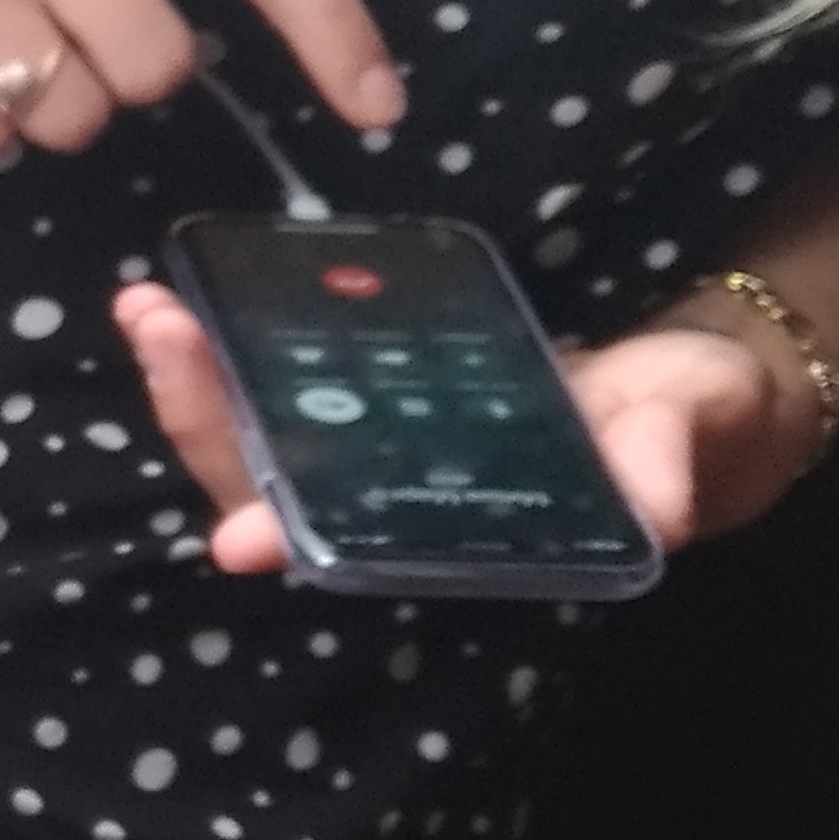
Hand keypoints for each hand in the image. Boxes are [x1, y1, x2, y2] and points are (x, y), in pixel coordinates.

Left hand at [111, 284, 821, 573]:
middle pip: (276, 483)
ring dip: (197, 376)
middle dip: (206, 420)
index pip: (359, 548)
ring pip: (260, 432)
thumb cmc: (693, 423)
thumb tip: (659, 508)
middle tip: (157, 330)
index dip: (296, 542)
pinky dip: (232, 341)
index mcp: (465, 533)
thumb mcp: (691, 427)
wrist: (693, 394)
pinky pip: (285, 375)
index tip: (234, 540)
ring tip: (145, 305)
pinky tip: (186, 291)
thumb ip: (668, 455)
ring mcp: (380, 448)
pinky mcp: (376, 391)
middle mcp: (402, 501)